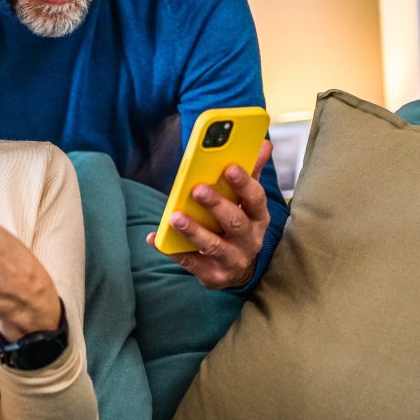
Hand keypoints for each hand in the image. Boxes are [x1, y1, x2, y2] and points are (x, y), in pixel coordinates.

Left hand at [147, 140, 273, 290]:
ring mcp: (232, 260)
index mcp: (258, 218)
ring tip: (175, 217)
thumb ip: (252, 173)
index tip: (229, 166)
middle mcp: (249, 240)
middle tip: (197, 189)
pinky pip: (190, 262)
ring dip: (194, 231)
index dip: (244, 183)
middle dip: (217, 205)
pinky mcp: (212, 275)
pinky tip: (155, 238)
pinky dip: (172, 251)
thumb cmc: (240, 225)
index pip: (255, 199)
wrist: (239, 269)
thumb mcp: (249, 202)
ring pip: (213, 245)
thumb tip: (264, 144)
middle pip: (235, 222)